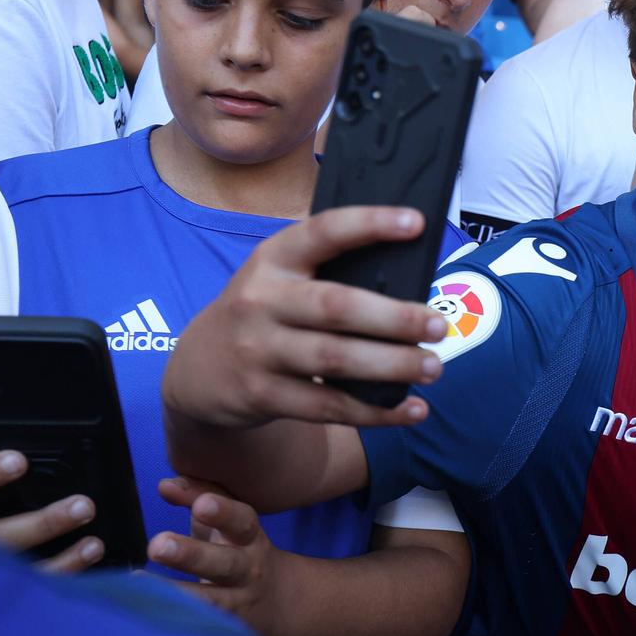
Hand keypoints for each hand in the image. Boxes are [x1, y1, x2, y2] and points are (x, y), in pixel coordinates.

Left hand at [149, 476, 290, 635]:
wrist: (281, 602)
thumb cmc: (241, 550)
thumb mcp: (229, 522)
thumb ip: (199, 496)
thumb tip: (165, 484)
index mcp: (249, 538)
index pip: (241, 520)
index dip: (223, 512)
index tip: (200, 505)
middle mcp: (247, 570)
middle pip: (224, 563)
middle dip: (191, 555)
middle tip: (156, 546)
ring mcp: (237, 603)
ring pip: (209, 600)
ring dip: (175, 593)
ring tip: (137, 583)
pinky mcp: (224, 630)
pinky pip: (199, 627)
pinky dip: (173, 621)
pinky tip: (143, 615)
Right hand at [161, 205, 448, 435]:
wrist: (197, 370)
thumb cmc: (264, 313)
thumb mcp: (279, 279)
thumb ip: (330, 272)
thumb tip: (410, 279)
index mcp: (273, 259)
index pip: (324, 232)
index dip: (369, 224)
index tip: (417, 223)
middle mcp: (262, 300)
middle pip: (336, 307)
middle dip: (394, 316)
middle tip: (438, 325)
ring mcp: (259, 350)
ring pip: (334, 360)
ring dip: (391, 365)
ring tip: (434, 367)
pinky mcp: (263, 395)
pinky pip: (328, 407)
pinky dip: (375, 412)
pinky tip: (413, 410)